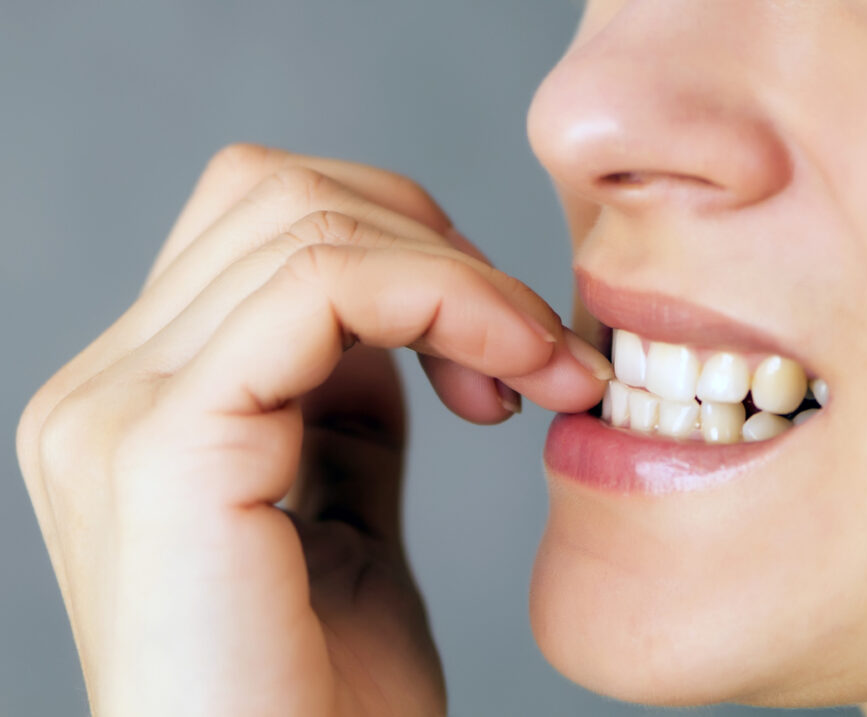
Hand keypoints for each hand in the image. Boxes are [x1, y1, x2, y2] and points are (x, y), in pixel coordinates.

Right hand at [16, 144, 609, 715]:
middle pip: (280, 194)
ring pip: (306, 219)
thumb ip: (346, 413)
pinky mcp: (163, 445)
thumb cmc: (328, 703)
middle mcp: (105, 391)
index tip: (511, 346)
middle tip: (532, 346)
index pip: (266, 225)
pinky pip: (324, 286)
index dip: (410, 252)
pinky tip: (512, 375)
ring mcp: (119, 410)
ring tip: (539, 369)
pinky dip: (446, 300)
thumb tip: (388, 322)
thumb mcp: (345, 519)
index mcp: (142, 402)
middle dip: (437, 246)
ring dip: (461, 276)